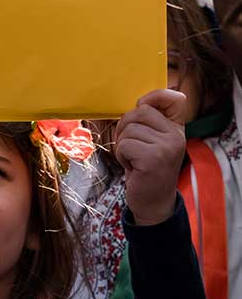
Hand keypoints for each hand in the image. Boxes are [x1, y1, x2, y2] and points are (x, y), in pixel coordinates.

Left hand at [115, 90, 186, 225]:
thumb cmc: (146, 169)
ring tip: (134, 159)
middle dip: (126, 126)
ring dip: (123, 145)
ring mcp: (167, 147)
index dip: (155, 96)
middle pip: (140, 111)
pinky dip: (122, 156)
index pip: (174, 98)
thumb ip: (150, 122)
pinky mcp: (153, 159)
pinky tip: (132, 167)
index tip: (141, 104)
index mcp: (177, 129)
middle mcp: (176, 136)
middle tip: (130, 145)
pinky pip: (124, 145)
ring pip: (129, 129)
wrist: (152, 202)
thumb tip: (138, 102)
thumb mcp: (153, 141)